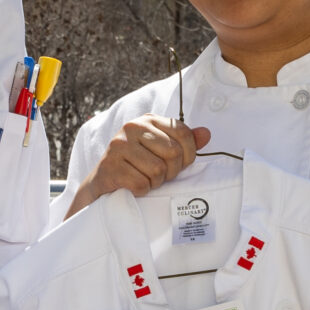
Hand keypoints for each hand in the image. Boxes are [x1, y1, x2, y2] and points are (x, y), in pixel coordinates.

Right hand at [64, 116, 210, 219]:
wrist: (102, 184)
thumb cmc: (136, 165)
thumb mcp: (161, 149)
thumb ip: (183, 141)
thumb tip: (206, 133)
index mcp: (147, 119)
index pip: (183, 133)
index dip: (188, 154)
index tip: (179, 164)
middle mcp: (131, 127)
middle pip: (173, 153)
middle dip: (171, 171)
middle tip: (159, 175)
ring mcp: (118, 146)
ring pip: (158, 170)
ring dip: (155, 182)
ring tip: (144, 179)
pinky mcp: (110, 167)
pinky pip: (141, 183)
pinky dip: (141, 190)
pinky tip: (133, 186)